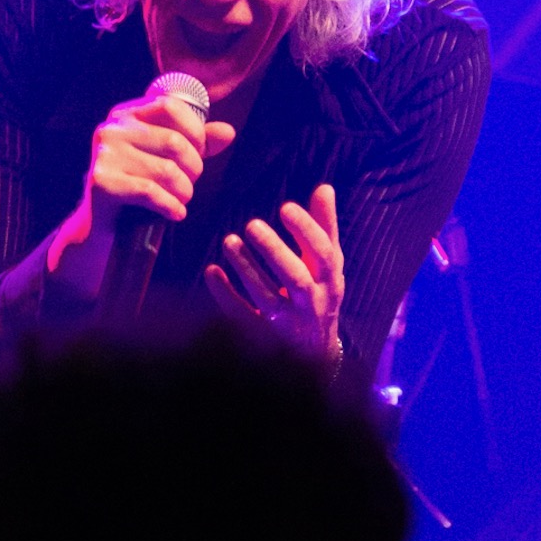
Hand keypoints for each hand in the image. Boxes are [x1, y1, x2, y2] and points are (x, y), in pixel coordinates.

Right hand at [45, 83, 235, 297]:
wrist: (101, 226)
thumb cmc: (139, 187)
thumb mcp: (167, 159)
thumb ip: (197, 142)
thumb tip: (228, 132)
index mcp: (126, 114)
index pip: (169, 105)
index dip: (195, 130)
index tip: (201, 151)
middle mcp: (111, 129)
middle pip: (173, 142)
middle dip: (194, 168)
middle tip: (191, 184)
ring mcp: (104, 156)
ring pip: (166, 171)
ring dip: (185, 191)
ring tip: (182, 200)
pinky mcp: (102, 184)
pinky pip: (151, 192)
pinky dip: (171, 206)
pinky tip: (176, 213)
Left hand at [205, 185, 344, 365]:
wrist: (315, 352)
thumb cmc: (319, 292)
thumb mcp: (326, 264)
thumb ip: (324, 226)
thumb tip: (325, 188)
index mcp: (329, 280)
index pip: (323, 254)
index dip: (306, 231)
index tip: (285, 207)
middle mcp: (312, 303)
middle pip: (296, 279)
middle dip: (275, 252)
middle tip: (252, 225)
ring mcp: (287, 323)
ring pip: (267, 298)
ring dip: (247, 269)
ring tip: (228, 241)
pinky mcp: (263, 336)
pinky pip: (242, 315)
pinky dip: (225, 294)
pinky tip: (211, 271)